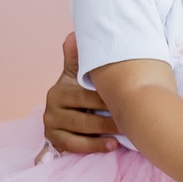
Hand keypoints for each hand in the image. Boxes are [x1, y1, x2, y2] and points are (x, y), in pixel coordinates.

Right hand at [42, 33, 118, 153]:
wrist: (64, 116)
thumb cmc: (78, 93)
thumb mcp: (77, 76)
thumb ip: (77, 58)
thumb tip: (74, 35)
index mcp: (59, 90)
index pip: (84, 96)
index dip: (105, 99)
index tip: (127, 99)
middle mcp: (51, 108)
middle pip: (84, 114)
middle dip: (109, 117)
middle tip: (132, 117)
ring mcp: (51, 126)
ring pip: (82, 130)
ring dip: (105, 131)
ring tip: (125, 131)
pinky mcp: (54, 141)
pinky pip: (76, 145)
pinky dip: (95, 146)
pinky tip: (112, 145)